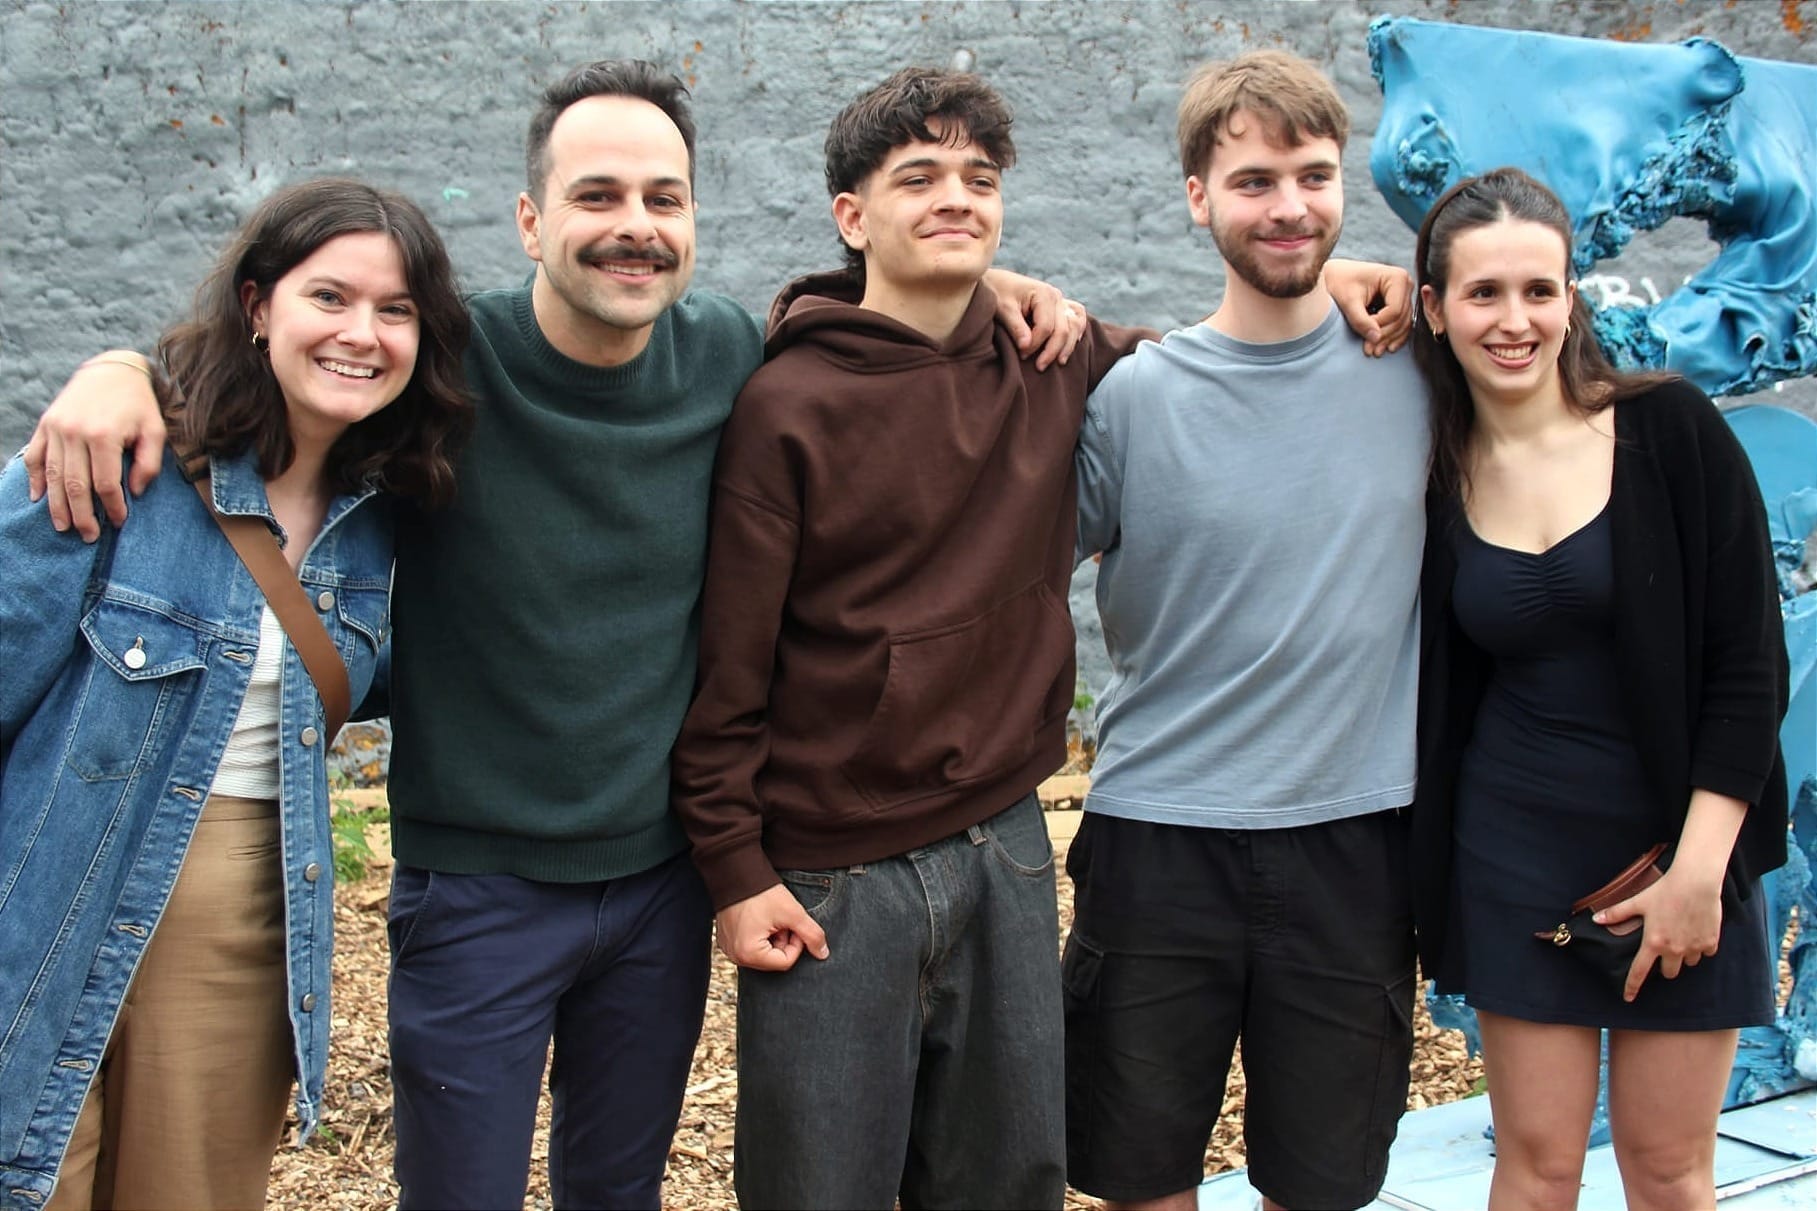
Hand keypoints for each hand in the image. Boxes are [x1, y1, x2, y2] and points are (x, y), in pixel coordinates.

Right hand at [25, 353, 165, 540]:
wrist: (112, 370)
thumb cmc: (138, 405)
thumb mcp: (155, 431)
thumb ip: (149, 464)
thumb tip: (134, 492)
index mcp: (104, 436)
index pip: (105, 484)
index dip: (113, 507)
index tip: (119, 522)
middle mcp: (75, 433)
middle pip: (74, 485)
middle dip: (82, 516)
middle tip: (89, 537)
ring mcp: (56, 429)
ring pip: (51, 476)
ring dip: (56, 505)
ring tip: (63, 527)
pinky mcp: (45, 424)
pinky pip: (34, 456)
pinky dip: (34, 479)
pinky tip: (37, 499)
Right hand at [715, 882, 829, 971]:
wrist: (737, 873)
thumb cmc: (761, 892)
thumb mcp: (793, 913)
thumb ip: (812, 935)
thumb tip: (823, 954)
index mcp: (749, 954)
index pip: (786, 962)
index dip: (796, 943)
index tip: (792, 923)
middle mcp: (736, 956)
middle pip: (774, 959)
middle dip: (783, 940)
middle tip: (781, 919)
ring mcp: (729, 949)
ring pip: (764, 952)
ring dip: (773, 937)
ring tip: (770, 917)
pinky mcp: (727, 940)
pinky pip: (751, 945)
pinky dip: (760, 935)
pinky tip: (760, 918)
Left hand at [982, 268, 1085, 368]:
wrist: (997, 281)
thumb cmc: (998, 293)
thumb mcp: (1003, 309)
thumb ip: (1016, 327)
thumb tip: (1026, 347)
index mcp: (1044, 294)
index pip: (1046, 327)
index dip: (1035, 344)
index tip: (1021, 355)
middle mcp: (1057, 297)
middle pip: (1063, 330)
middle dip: (1052, 351)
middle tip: (1039, 367)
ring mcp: (1061, 302)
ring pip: (1074, 326)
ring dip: (1068, 346)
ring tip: (1059, 362)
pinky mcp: (1061, 307)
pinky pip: (1078, 319)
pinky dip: (1077, 332)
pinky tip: (1071, 345)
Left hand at [1324, 259, 1413, 356]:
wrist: (1337, 275)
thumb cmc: (1341, 283)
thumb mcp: (1348, 301)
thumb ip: (1360, 320)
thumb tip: (1375, 339)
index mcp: (1397, 277)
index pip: (1395, 310)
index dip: (1380, 325)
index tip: (1361, 331)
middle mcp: (1406, 284)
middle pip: (1401, 318)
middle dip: (1384, 336)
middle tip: (1369, 351)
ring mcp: (1405, 294)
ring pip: (1404, 323)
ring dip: (1389, 339)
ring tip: (1374, 352)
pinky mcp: (1401, 303)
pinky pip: (1402, 323)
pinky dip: (1394, 336)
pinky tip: (1385, 347)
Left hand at [1596, 867, 1723, 1001]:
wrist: (1696, 882)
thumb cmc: (1665, 890)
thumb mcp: (1638, 902)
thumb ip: (1617, 913)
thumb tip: (1596, 919)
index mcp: (1653, 942)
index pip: (1639, 972)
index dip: (1632, 986)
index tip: (1628, 997)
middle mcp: (1674, 950)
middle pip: (1669, 973)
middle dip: (1665, 965)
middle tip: (1664, 950)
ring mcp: (1693, 948)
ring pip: (1688, 964)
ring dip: (1684, 956)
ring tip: (1681, 936)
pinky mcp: (1710, 942)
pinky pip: (1705, 954)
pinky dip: (1701, 947)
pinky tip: (1696, 932)